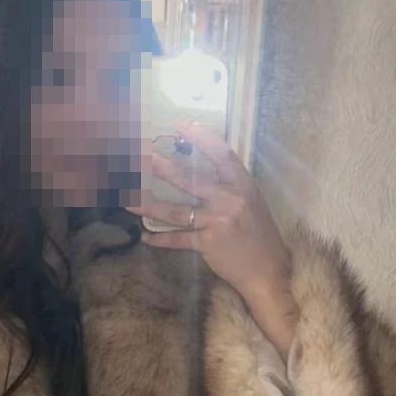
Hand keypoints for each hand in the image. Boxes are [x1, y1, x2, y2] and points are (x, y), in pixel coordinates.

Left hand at [129, 124, 299, 360]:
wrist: (268, 271)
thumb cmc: (259, 235)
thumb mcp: (252, 203)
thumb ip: (230, 188)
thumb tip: (200, 173)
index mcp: (243, 185)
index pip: (221, 155)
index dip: (202, 138)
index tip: (182, 125)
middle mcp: (230, 200)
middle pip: (190, 180)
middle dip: (162, 167)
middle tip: (141, 156)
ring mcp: (217, 222)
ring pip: (175, 211)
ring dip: (148, 205)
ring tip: (127, 198)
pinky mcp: (207, 243)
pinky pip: (178, 239)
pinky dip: (160, 239)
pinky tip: (145, 236)